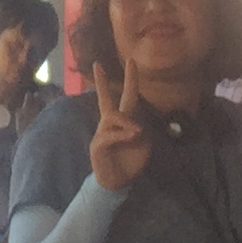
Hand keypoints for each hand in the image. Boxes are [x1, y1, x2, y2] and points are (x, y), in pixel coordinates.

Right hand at [88, 62, 153, 192]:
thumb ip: (142, 131)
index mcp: (124, 120)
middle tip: (97, 64)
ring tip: (137, 131)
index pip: (128, 96)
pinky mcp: (97, 146)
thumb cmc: (131, 160)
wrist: (118, 182)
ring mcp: (102, 133)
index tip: (131, 60)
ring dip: (127, 122)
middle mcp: (110, 124)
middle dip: (101, 82)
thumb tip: (134, 127)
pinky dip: (121, 135)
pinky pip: (108, 135)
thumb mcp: (144, 143)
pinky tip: (131, 136)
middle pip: (105, 100)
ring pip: (112, 117)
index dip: (130, 79)